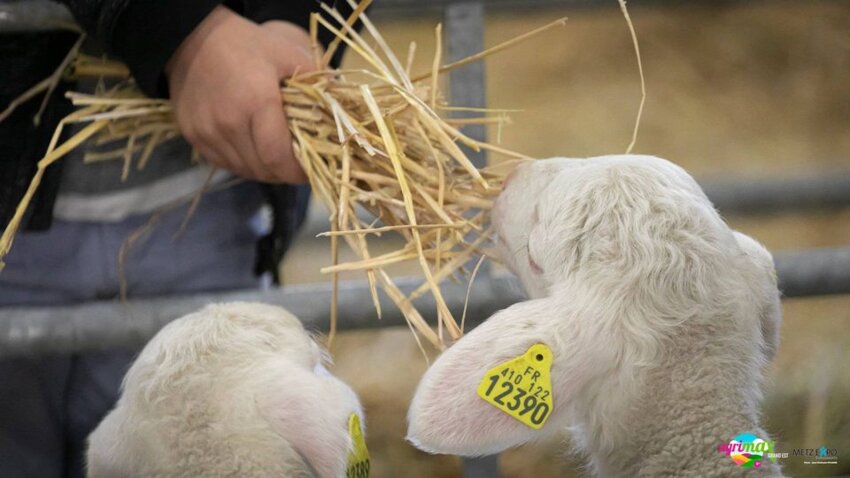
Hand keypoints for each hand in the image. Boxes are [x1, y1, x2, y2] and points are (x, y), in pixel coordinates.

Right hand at [165, 7, 313, 182]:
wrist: (192, 37)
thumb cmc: (245, 44)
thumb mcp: (286, 54)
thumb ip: (317, 82)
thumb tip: (344, 108)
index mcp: (256, 103)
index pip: (279, 158)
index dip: (297, 172)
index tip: (309, 171)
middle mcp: (228, 123)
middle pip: (263, 169)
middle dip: (284, 172)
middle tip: (296, 164)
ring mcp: (207, 132)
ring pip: (244, 170)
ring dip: (263, 169)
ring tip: (276, 156)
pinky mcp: (192, 136)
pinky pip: (224, 162)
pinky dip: (242, 161)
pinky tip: (252, 147)